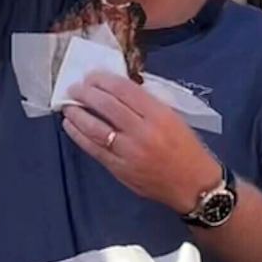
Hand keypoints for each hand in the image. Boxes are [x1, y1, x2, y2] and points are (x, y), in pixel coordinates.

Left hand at [62, 71, 220, 216]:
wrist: (193, 186)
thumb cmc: (187, 149)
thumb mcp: (174, 118)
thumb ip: (148, 105)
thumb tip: (119, 91)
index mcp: (159, 115)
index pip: (125, 90)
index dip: (104, 80)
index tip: (92, 76)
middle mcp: (142, 132)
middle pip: (107, 106)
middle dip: (86, 94)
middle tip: (75, 88)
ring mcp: (129, 152)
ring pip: (95, 128)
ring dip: (78, 114)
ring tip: (68, 106)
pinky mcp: (119, 169)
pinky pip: (94, 149)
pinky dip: (79, 136)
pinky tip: (71, 127)